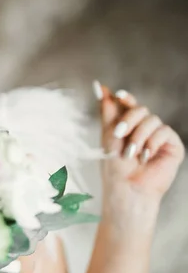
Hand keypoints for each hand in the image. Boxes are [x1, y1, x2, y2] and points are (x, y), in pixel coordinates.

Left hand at [94, 81, 184, 199]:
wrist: (127, 186)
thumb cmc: (114, 164)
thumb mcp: (109, 134)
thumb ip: (108, 111)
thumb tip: (100, 86)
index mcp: (129, 125)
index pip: (129, 105)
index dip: (126, 98)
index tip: (118, 94)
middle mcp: (145, 128)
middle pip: (140, 109)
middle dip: (128, 120)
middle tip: (119, 134)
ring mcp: (159, 136)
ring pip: (152, 119)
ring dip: (138, 136)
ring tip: (132, 153)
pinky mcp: (172, 145)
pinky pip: (165, 131)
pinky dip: (152, 142)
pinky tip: (146, 157)